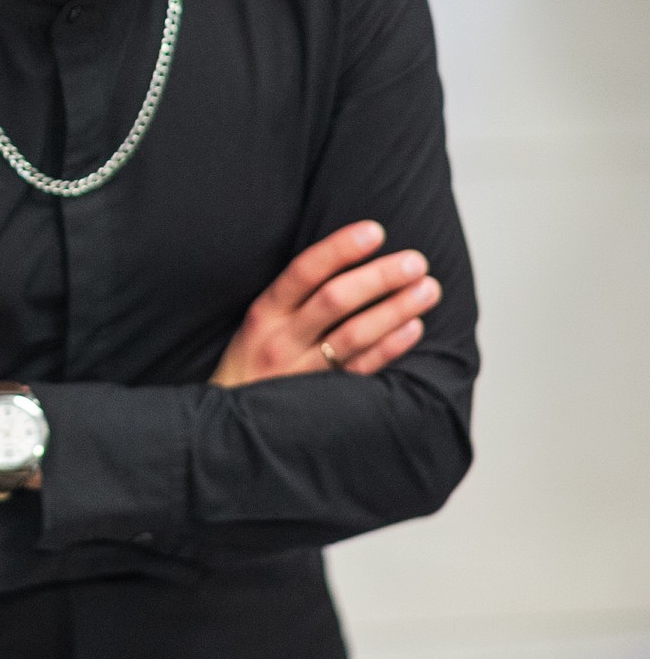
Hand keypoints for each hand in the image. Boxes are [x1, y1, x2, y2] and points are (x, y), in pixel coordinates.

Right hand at [212, 220, 440, 386]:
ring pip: (354, 336)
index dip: (340, 249)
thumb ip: (294, 297)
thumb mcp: (258, 324)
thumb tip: (347, 257)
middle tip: (417, 261)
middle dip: (379, 277)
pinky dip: (390, 347)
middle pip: (335, 301)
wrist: (229, 427)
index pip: (304, 272)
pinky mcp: (320, 400)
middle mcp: (281, 341)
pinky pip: (362, 371)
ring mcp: (301, 373)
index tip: (375, 230)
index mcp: (264, 313)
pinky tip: (414, 327)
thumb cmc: (254, 362)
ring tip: (428, 289)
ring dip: (395, 310)